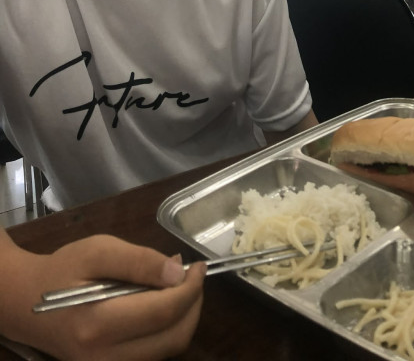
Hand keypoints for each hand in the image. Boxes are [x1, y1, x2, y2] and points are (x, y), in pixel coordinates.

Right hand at [0, 231, 204, 360]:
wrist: (26, 304)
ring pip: (168, 350)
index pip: (164, 312)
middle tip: (193, 276)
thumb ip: (139, 261)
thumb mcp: (98, 251)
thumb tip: (178, 273)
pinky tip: (162, 306)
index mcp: (98, 324)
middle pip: (174, 337)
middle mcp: (104, 357)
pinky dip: (168, 330)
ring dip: (184, 318)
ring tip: (178, 288)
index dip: (191, 288)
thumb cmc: (63, 271)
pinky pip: (154, 354)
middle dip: (193, 304)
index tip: (198, 266)